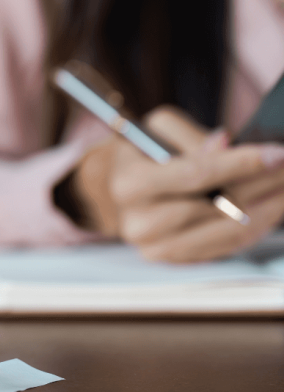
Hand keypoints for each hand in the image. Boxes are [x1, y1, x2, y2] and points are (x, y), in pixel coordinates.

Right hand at [73, 106, 283, 261]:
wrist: (124, 188)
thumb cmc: (144, 155)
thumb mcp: (160, 130)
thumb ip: (191, 135)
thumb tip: (223, 144)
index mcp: (130, 184)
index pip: (195, 175)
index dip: (241, 163)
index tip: (277, 153)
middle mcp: (139, 222)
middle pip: (218, 207)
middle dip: (264, 183)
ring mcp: (155, 247)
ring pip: (228, 231)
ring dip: (269, 208)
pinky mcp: (175, 261)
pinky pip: (227, 247)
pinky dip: (256, 226)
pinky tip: (272, 206)